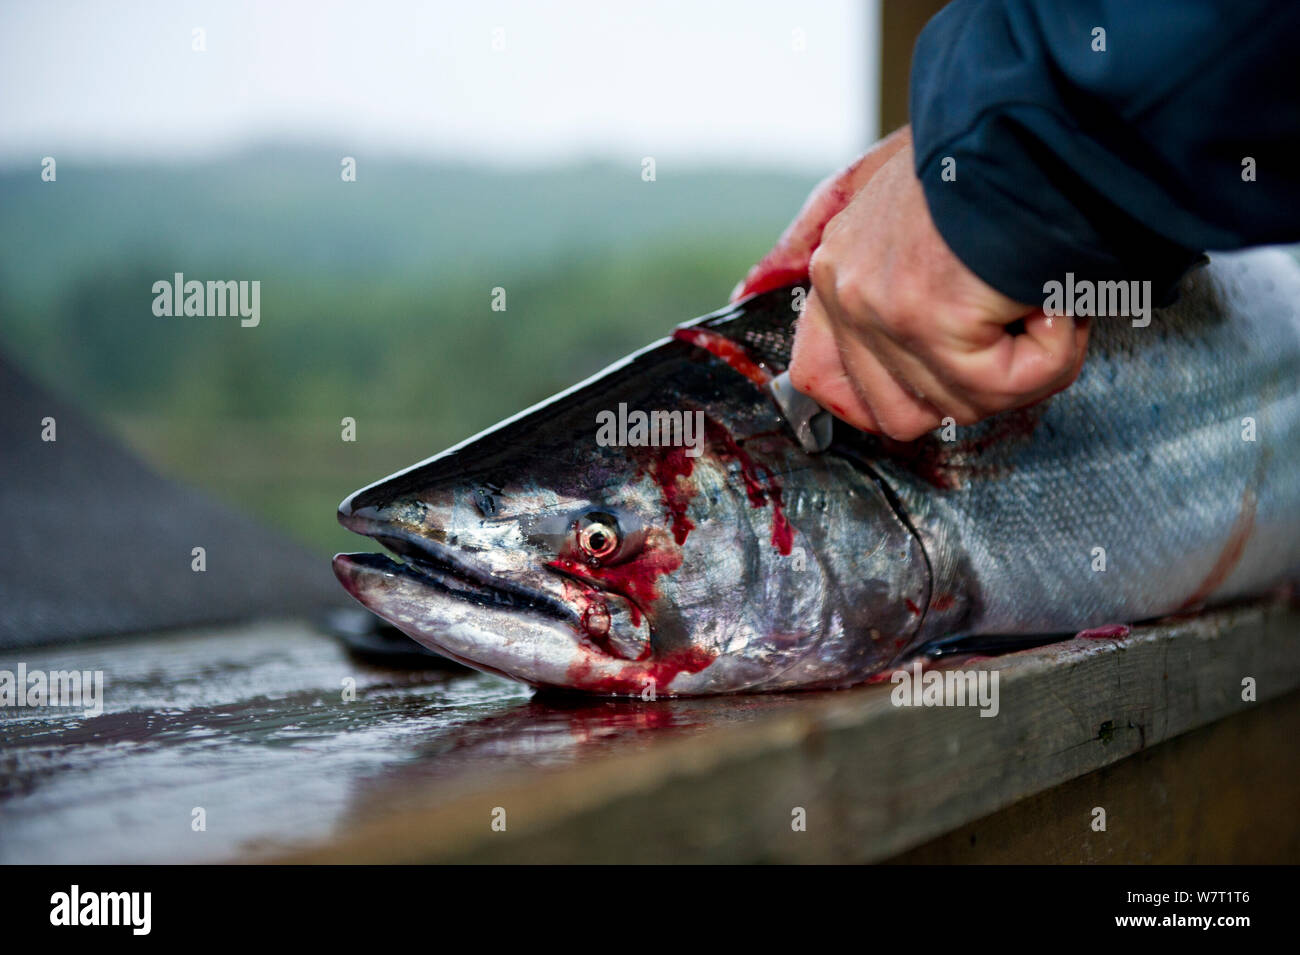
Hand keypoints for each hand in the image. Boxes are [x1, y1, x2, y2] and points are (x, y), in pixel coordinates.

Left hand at [737, 127, 1089, 440]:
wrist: (1028, 112)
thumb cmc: (980, 148)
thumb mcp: (884, 184)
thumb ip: (827, 242)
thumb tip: (749, 291)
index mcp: (835, 271)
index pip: (819, 379)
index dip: (881, 403)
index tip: (938, 385)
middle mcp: (845, 293)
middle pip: (898, 415)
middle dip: (971, 389)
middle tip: (1014, 332)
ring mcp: (883, 311)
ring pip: (963, 405)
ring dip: (1026, 364)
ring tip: (1044, 298)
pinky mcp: (930, 318)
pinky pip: (1005, 387)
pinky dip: (1052, 354)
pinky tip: (1057, 301)